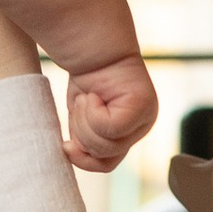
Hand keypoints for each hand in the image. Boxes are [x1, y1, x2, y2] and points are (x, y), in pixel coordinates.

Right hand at [63, 53, 159, 173]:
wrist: (92, 47)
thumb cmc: (86, 81)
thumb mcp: (80, 120)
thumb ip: (83, 142)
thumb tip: (70, 155)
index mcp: (129, 135)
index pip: (106, 164)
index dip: (82, 157)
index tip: (67, 141)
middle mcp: (141, 128)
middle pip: (106, 156)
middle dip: (82, 134)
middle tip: (81, 106)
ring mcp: (146, 117)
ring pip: (107, 144)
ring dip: (85, 121)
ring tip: (88, 98)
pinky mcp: (142, 105)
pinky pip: (111, 128)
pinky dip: (93, 112)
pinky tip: (94, 94)